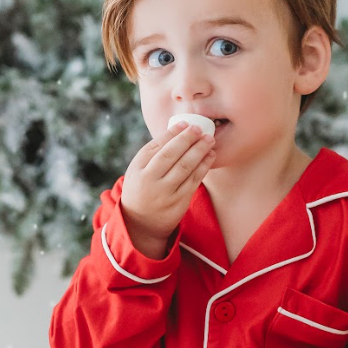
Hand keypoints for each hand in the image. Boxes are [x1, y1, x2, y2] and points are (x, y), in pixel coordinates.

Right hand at [120, 120, 216, 245]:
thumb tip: (177, 131)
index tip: (185, 123)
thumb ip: (153, 154)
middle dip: (187, 139)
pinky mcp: (179, 202)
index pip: (156, 146)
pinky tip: (210, 156)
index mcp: (137, 169)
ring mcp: (165, 193)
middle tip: (200, 128)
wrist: (141, 224)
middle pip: (171, 155)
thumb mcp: (138, 172)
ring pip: (186, 167)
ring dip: (199, 150)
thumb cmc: (142, 189)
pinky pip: (194, 180)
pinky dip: (204, 166)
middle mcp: (150, 181)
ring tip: (209, 139)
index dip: (172, 133)